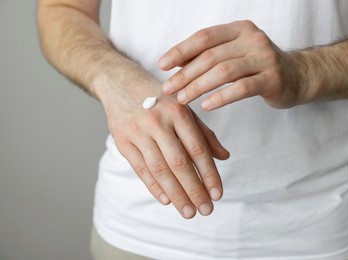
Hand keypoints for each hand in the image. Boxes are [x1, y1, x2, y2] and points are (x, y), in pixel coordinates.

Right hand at [98, 79, 229, 218]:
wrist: (119, 82)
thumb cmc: (158, 98)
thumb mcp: (184, 108)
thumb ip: (204, 133)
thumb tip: (225, 156)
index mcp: (178, 112)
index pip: (198, 149)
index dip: (209, 174)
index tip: (218, 194)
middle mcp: (158, 121)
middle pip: (179, 163)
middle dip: (194, 190)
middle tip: (206, 210)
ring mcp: (138, 131)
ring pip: (159, 169)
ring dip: (175, 194)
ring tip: (188, 212)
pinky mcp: (122, 140)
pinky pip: (140, 168)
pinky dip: (153, 186)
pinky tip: (166, 200)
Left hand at [159, 20, 303, 109]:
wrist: (297, 76)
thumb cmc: (258, 67)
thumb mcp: (235, 55)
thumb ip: (210, 57)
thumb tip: (175, 66)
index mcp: (239, 29)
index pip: (204, 37)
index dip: (181, 50)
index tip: (162, 65)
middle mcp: (252, 39)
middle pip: (211, 56)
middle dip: (186, 73)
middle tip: (168, 88)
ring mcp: (264, 58)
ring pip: (224, 71)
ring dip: (199, 86)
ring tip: (183, 99)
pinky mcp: (273, 79)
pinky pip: (242, 88)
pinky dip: (221, 97)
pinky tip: (207, 105)